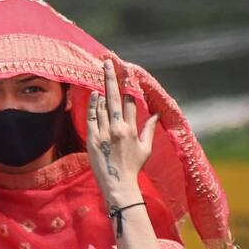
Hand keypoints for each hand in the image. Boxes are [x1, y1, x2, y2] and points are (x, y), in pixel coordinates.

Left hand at [86, 60, 158, 203]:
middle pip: (115, 98)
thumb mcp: (146, 148)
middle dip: (111, 78)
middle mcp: (118, 129)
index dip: (129, 86)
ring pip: (101, 106)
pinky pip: (91, 118)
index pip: (130, 102)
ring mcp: (104, 134)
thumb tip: (156, 114)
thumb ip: (149, 129)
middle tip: (108, 62)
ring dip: (101, 90)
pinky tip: (94, 94)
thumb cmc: (133, 167)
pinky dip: (92, 105)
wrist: (118, 185)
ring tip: (100, 76)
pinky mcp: (92, 139)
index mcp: (131, 130)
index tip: (126, 73)